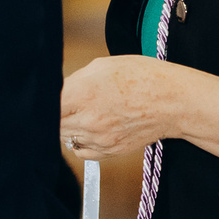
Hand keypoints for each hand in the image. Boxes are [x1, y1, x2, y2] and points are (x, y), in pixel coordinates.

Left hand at [60, 56, 218, 160]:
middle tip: (65, 104)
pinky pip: (80, 151)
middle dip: (54, 113)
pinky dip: (79, 142)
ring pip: (64, 137)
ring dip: (66, 126)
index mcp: (83, 93)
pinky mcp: (110, 151)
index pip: (45, 106)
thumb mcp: (101, 66)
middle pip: (51, 124)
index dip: (44, 101)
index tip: (46, 97)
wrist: (174, 101)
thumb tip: (56, 91)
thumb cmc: (141, 77)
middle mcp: (89, 120)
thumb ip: (73, 81)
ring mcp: (99, 139)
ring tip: (81, 112)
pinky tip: (88, 129)